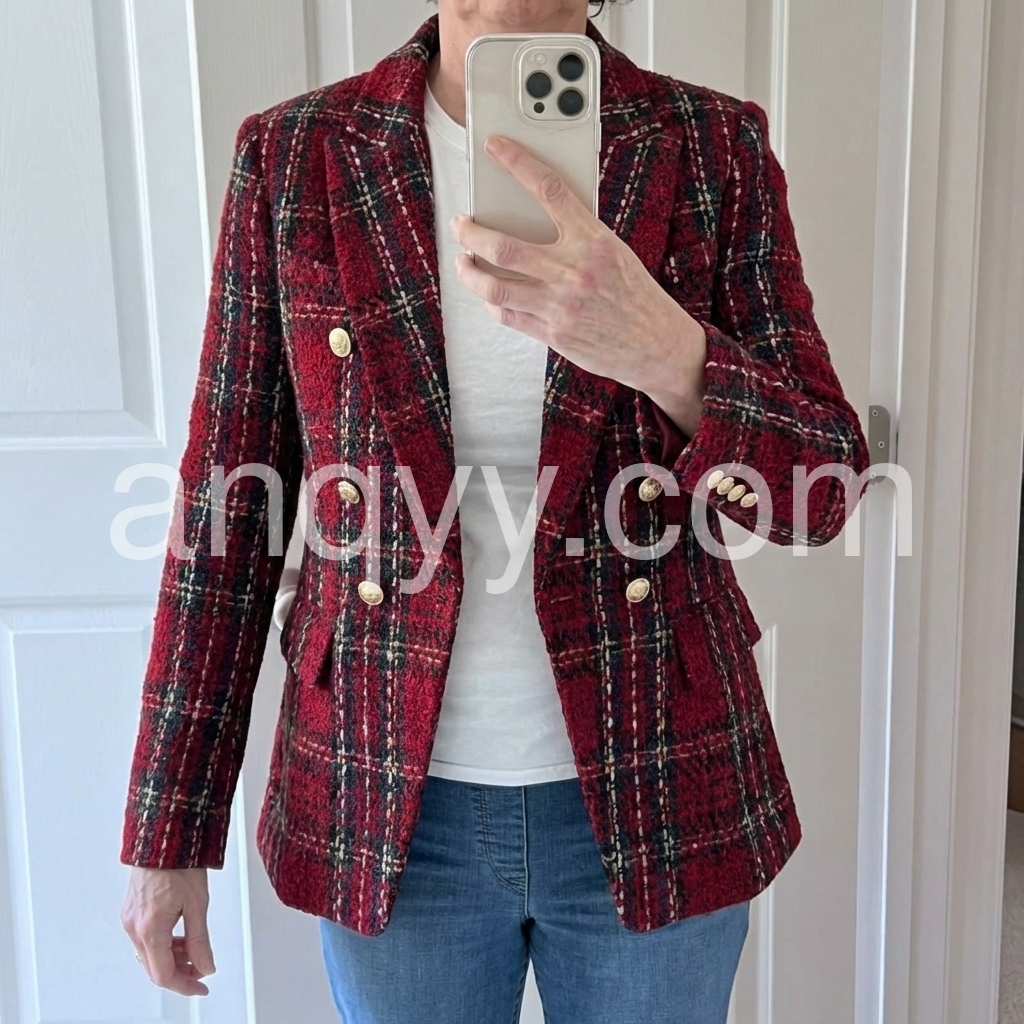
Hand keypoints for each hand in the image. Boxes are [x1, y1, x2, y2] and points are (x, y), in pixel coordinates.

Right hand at [121, 866, 215, 995]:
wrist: (164, 836)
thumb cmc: (180, 862)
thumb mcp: (197, 903)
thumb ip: (200, 939)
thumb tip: (206, 965)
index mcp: (150, 928)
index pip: (164, 974)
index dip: (185, 986)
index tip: (201, 987)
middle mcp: (134, 927)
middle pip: (154, 967)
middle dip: (180, 973)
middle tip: (202, 969)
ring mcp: (130, 919)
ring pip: (149, 955)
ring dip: (173, 958)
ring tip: (194, 950)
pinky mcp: (131, 911)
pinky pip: (145, 939)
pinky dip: (163, 944)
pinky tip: (180, 937)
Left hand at [451, 134, 706, 437]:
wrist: (656, 344)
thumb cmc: (634, 294)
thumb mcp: (613, 251)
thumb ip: (577, 234)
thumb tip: (534, 217)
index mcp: (593, 241)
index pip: (549, 190)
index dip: (518, 163)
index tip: (495, 147)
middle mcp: (573, 271)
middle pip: (504, 247)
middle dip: (471, 233)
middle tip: (461, 224)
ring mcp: (560, 306)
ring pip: (495, 287)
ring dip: (469, 273)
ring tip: (463, 262)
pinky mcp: (554, 334)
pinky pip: (509, 317)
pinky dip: (492, 305)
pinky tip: (489, 297)